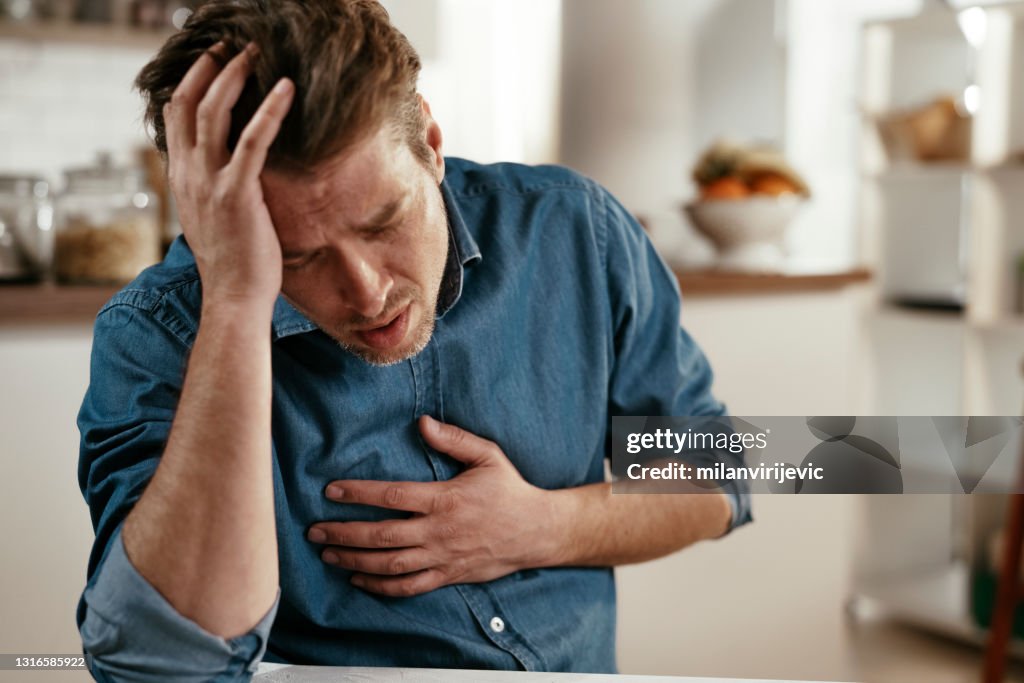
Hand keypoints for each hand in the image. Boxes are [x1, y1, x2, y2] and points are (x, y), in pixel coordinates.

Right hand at [163, 43, 294, 307]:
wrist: (235, 299)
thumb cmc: (235, 264)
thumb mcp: (215, 218)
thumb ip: (214, 190)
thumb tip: (232, 175)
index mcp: (183, 179)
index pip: (175, 117)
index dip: (190, 84)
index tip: (210, 63)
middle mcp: (189, 175)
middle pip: (188, 103)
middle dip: (208, 68)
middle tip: (231, 46)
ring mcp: (209, 183)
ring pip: (212, 112)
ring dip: (234, 76)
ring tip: (254, 54)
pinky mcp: (237, 193)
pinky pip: (252, 141)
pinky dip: (269, 110)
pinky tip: (286, 89)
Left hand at [308, 416, 557, 596]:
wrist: (536, 532)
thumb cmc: (509, 490)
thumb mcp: (487, 456)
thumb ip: (454, 439)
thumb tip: (422, 423)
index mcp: (445, 499)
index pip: (392, 496)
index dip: (358, 494)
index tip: (331, 490)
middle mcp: (439, 532)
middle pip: (381, 535)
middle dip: (343, 533)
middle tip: (314, 530)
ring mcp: (442, 557)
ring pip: (389, 565)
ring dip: (354, 561)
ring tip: (327, 554)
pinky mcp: (447, 576)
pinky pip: (408, 587)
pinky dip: (380, 587)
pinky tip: (358, 579)